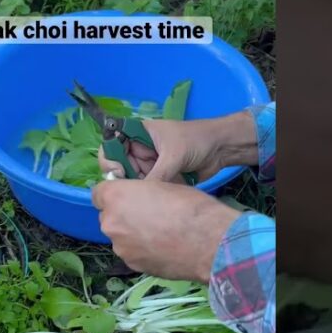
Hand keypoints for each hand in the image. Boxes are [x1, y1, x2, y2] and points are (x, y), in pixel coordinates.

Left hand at [91, 179, 239, 282]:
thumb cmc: (189, 206)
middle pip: (108, 218)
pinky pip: (133, 254)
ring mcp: (120, 247)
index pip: (98, 194)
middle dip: (123, 216)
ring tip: (160, 236)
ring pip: (121, 238)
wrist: (208, 241)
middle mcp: (110, 223)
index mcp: (116, 197)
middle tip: (149, 217)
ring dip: (133, 236)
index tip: (127, 198)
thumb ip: (142, 194)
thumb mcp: (163, 186)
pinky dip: (144, 251)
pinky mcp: (133, 265)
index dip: (113, 195)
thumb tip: (140, 200)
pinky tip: (164, 250)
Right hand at [97, 111, 258, 182]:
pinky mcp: (159, 176)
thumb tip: (139, 195)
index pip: (111, 146)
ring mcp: (150, 163)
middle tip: (134, 192)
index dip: (110, 160)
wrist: (221, 149)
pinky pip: (147, 187)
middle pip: (119, 167)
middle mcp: (140, 149)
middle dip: (124, 180)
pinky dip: (149, 194)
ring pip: (132, 180)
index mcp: (138, 134)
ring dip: (138, 189)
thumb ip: (156, 175)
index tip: (120, 174)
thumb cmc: (197, 141)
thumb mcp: (174, 155)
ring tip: (148, 196)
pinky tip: (156, 199)